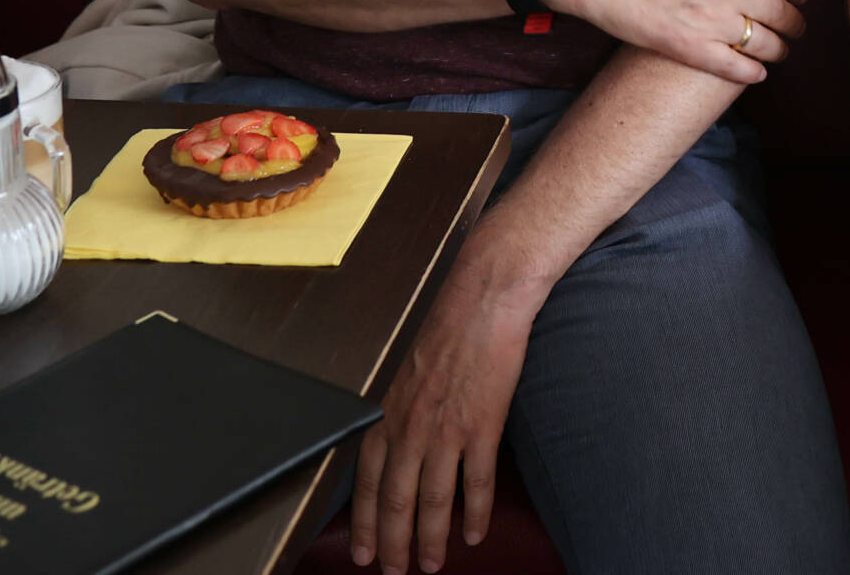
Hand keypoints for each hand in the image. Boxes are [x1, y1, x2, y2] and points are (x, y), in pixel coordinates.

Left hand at [351, 262, 534, 573]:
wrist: (484, 301)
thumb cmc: (448, 330)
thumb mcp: (407, 374)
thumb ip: (400, 413)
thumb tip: (398, 447)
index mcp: (388, 415)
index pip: (366, 484)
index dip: (365, 524)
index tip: (365, 553)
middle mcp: (411, 428)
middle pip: (396, 501)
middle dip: (394, 543)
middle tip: (395, 572)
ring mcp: (446, 430)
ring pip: (433, 500)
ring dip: (431, 539)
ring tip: (433, 564)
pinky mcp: (481, 426)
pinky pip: (476, 482)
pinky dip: (474, 513)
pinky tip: (473, 533)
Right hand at [542, 0, 809, 83]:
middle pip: (780, 12)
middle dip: (794, 23)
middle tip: (797, 28)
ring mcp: (709, 20)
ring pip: (762, 42)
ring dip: (778, 50)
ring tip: (779, 51)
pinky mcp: (687, 47)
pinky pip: (732, 67)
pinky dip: (750, 73)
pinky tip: (757, 73)